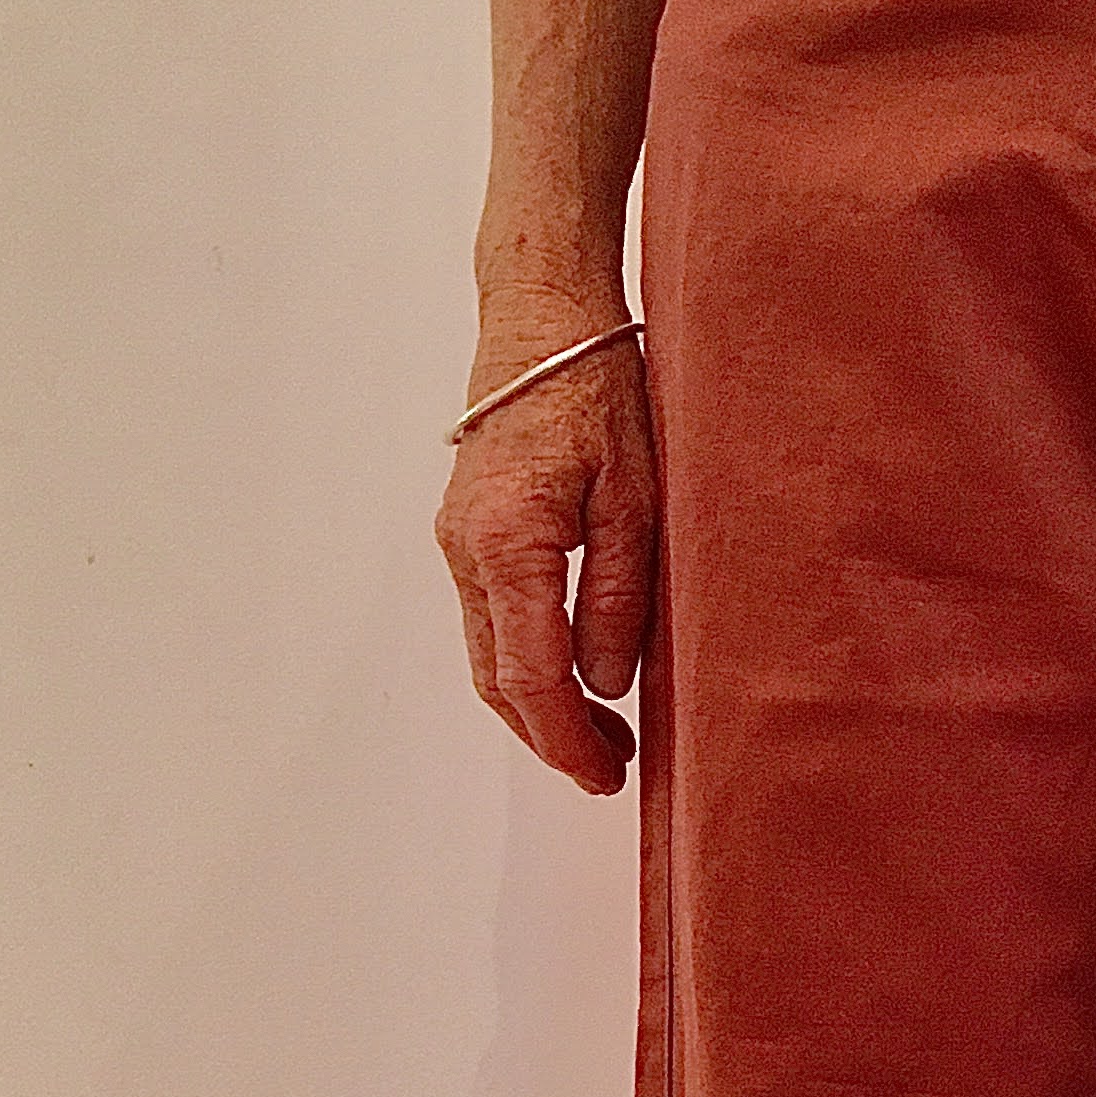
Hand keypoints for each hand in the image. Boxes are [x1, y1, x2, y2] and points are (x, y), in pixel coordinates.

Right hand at [434, 306, 658, 794]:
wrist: (541, 318)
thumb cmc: (597, 390)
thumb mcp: (636, 497)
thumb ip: (619, 596)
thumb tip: (608, 683)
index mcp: (509, 543)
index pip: (531, 676)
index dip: (567, 739)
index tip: (604, 778)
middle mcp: (468, 550)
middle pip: (498, 679)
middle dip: (551, 736)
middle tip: (607, 774)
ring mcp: (459, 541)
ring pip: (489, 654)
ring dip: (537, 704)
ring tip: (600, 736)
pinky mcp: (467, 530)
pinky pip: (491, 619)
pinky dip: (525, 662)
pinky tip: (572, 673)